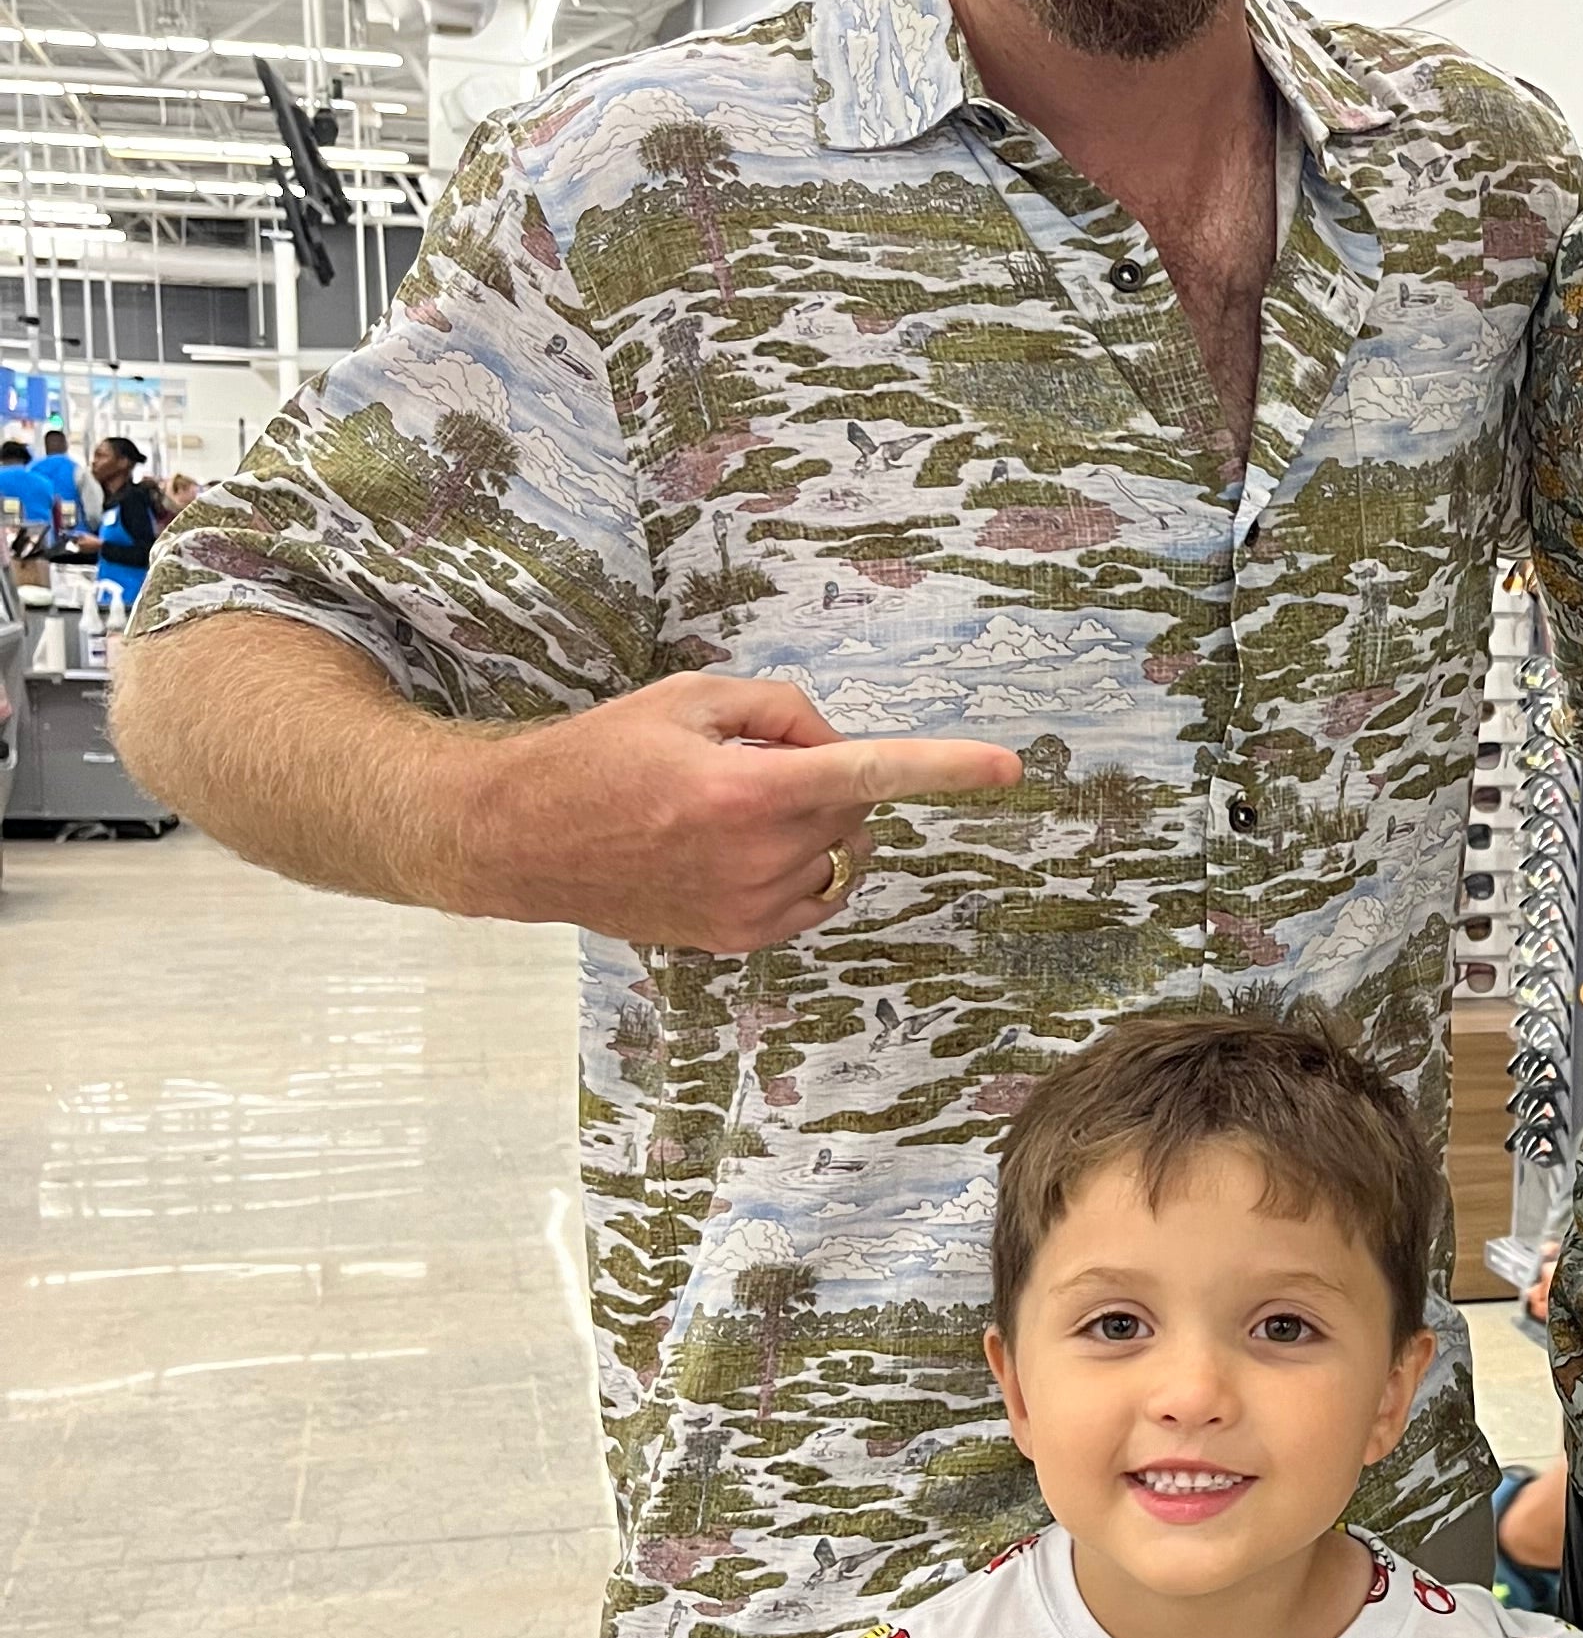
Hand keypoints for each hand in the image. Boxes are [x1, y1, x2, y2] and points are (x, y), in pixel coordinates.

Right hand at [466, 672, 1021, 950]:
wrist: (521, 839)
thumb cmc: (599, 757)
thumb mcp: (688, 698)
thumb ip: (781, 710)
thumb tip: (835, 746)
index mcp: (744, 789)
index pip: (868, 774)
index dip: (944, 768)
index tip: (1007, 768)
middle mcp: (755, 856)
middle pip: (851, 809)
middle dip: (825, 780)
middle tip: (751, 764)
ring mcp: (749, 907)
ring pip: (835, 854)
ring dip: (810, 825)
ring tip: (727, 810)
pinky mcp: (739, 939)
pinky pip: (811, 895)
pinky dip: (796, 864)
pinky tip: (731, 848)